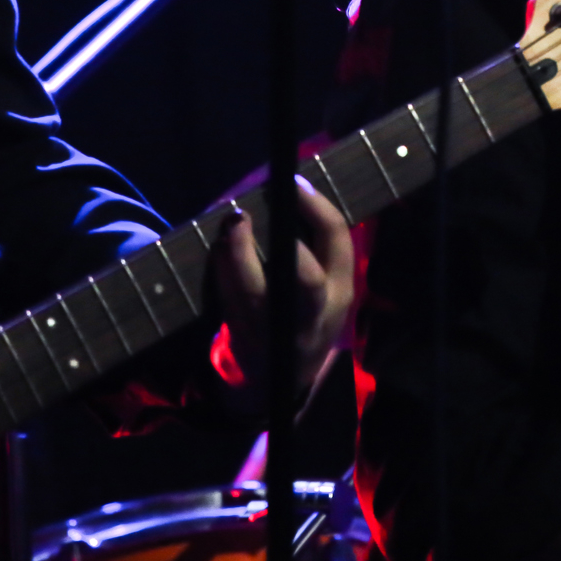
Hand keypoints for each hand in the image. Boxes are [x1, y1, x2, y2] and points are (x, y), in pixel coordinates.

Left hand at [208, 176, 355, 410]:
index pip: (338, 242)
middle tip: (259, 211)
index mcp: (341, 291)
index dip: (316, 206)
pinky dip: (222, 269)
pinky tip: (218, 246)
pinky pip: (230, 299)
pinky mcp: (246, 336)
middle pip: (307, 279)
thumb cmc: (308, 315)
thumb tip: (292, 189)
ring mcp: (278, 328)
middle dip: (284, 241)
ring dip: (239, 252)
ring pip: (257, 292)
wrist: (283, 379)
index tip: (294, 181)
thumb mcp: (331, 287)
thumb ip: (322, 248)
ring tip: (233, 222)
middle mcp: (313, 313)